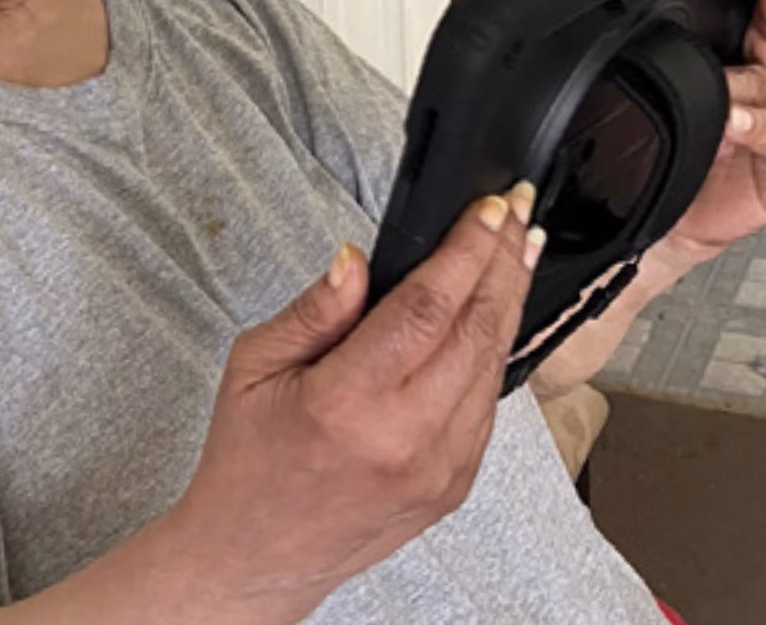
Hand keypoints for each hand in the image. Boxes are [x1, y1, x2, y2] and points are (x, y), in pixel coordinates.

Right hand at [168, 190, 542, 623]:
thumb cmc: (248, 457)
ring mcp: (440, 469)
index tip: (486, 209)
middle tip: (517, 211)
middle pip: (475, 331)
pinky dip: (495, 350)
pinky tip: (495, 312)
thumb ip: (314, 310)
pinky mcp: (455, 486)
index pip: (426, 309)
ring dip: (509, 301)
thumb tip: (358, 259)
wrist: (256, 555)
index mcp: (348, 405)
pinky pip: (487, 405)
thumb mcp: (254, 365)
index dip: (464, 251)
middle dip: (501, 262)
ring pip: (493, 366)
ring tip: (517, 249)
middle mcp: (406, 440)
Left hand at [667, 0, 765, 257]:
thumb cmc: (694, 137)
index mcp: (756, 68)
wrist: (689, 199)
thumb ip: (676, 75)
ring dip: (757, 124)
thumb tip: (643, 55)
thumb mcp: (684, 98)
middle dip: (736, 81)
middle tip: (714, 82)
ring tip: (737, 123)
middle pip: (763, 80)